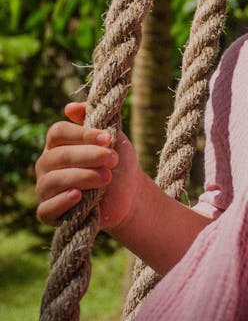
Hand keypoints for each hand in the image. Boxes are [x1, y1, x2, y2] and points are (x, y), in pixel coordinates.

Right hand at [35, 102, 139, 230]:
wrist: (129, 195)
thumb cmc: (117, 163)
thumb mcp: (112, 138)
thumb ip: (94, 119)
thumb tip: (70, 107)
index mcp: (58, 144)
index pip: (58, 133)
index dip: (82, 134)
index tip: (107, 139)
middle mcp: (46, 165)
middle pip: (58, 156)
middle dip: (88, 156)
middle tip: (112, 160)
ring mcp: (45, 189)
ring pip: (53, 181)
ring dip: (82, 177)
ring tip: (106, 178)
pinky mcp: (49, 213)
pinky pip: (46, 209)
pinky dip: (61, 202)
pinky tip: (78, 195)